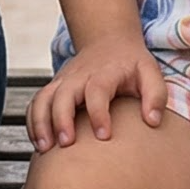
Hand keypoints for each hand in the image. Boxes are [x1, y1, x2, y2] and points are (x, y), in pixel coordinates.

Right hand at [27, 33, 165, 150]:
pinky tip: (39, 143)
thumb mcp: (151, 72)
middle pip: (63, 94)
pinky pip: (36, 103)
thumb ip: (156, 96)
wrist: (109, 40)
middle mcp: (79, 75)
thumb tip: (152, 121)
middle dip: (61, 119)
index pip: (97, 90)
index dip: (98, 113)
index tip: (103, 136)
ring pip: (43, 98)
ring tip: (44, 148)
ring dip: (40, 122)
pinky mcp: (55, 88)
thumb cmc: (131, 63)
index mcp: (104, 72)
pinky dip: (33, 122)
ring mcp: (64, 81)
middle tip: (66, 144)